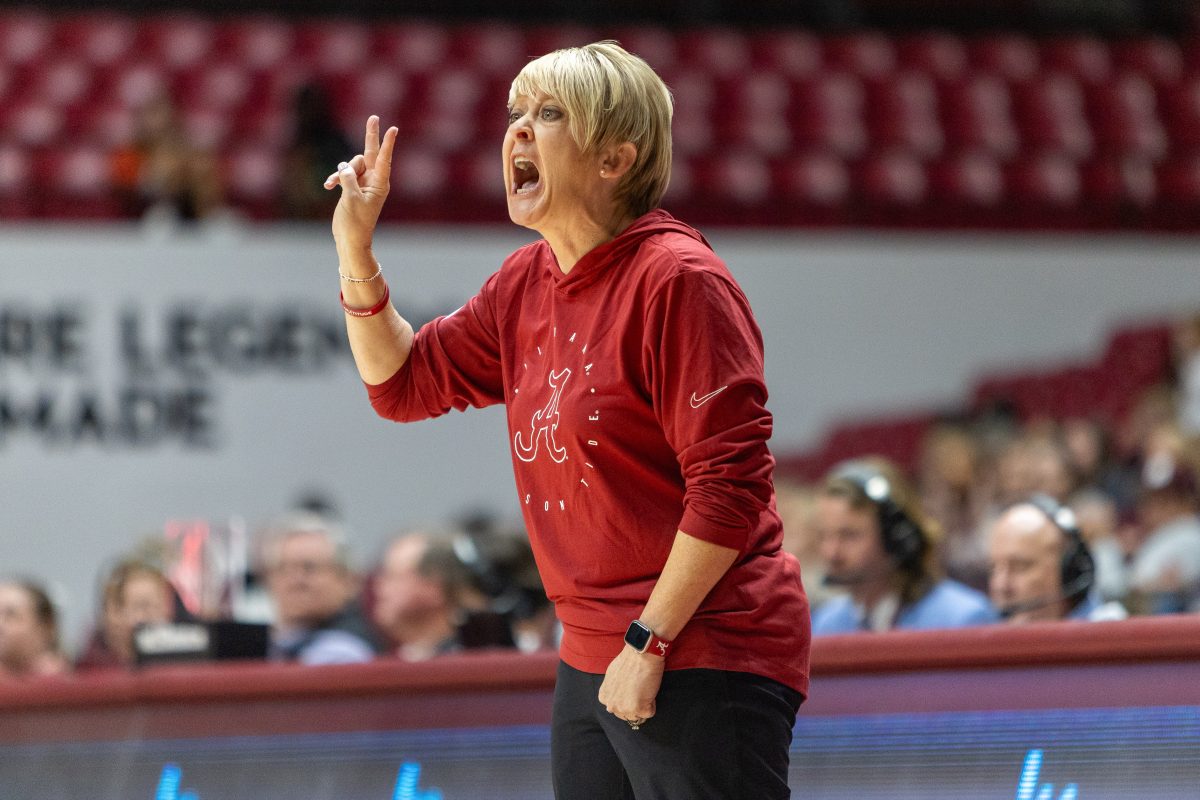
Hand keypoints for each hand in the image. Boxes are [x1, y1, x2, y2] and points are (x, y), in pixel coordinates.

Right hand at [326, 115, 397, 251]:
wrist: (350, 239)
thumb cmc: (355, 223)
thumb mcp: (351, 199)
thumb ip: (349, 179)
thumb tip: (344, 166)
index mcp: (379, 184)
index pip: (384, 159)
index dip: (387, 143)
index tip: (393, 129)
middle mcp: (373, 181)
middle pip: (370, 153)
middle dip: (370, 136)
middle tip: (374, 117)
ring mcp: (362, 183)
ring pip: (351, 164)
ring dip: (340, 171)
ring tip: (333, 184)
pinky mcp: (352, 187)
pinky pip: (343, 174)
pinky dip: (335, 178)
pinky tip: (328, 186)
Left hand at [598, 646, 664, 727]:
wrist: (640, 654)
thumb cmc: (628, 661)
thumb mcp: (611, 676)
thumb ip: (612, 690)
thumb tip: (618, 696)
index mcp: (604, 697)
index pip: (617, 708)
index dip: (628, 699)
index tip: (632, 687)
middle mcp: (611, 706)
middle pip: (627, 715)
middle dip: (635, 705)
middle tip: (639, 688)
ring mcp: (624, 709)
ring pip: (638, 716)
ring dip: (644, 704)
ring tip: (644, 688)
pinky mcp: (638, 708)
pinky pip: (650, 712)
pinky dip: (653, 702)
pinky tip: (649, 689)